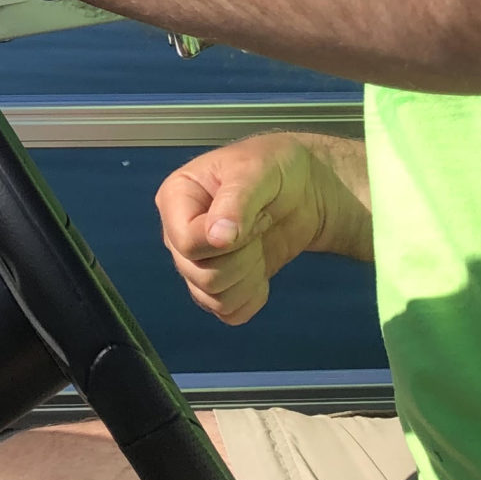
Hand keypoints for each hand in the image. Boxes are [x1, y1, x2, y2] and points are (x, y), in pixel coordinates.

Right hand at [155, 134, 344, 326]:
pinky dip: (251, 298)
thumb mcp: (258, 170)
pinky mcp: (219, 285)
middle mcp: (178, 233)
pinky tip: (260, 271)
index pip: (186, 242)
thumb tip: (217, 238)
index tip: (252, 217)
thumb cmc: (275, 166)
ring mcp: (197, 262)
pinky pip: (227, 313)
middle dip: (242, 259)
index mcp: (176, 198)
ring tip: (259, 246)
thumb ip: (236, 201)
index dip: (224, 242)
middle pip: (200, 275)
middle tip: (260, 227)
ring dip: (248, 278)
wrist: (304, 189)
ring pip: (213, 298)